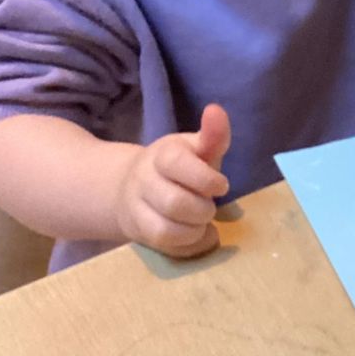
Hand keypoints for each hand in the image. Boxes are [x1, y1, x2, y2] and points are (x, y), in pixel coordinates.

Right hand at [116, 104, 230, 257]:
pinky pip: (163, 246)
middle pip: (174, 203)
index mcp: (162, 155)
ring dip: (194, 229)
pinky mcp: (137, 233)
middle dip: (202, 209)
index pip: (176, 163)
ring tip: (201, 220)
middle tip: (210, 205)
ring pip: (166, 230)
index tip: (222, 185)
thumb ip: (212, 135)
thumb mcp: (196, 149)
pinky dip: (187, 243)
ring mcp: (136, 208)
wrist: (133, 188)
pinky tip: (195, 233)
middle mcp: (143, 180)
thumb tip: (216, 110)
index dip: (205, 179)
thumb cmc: (179, 168)